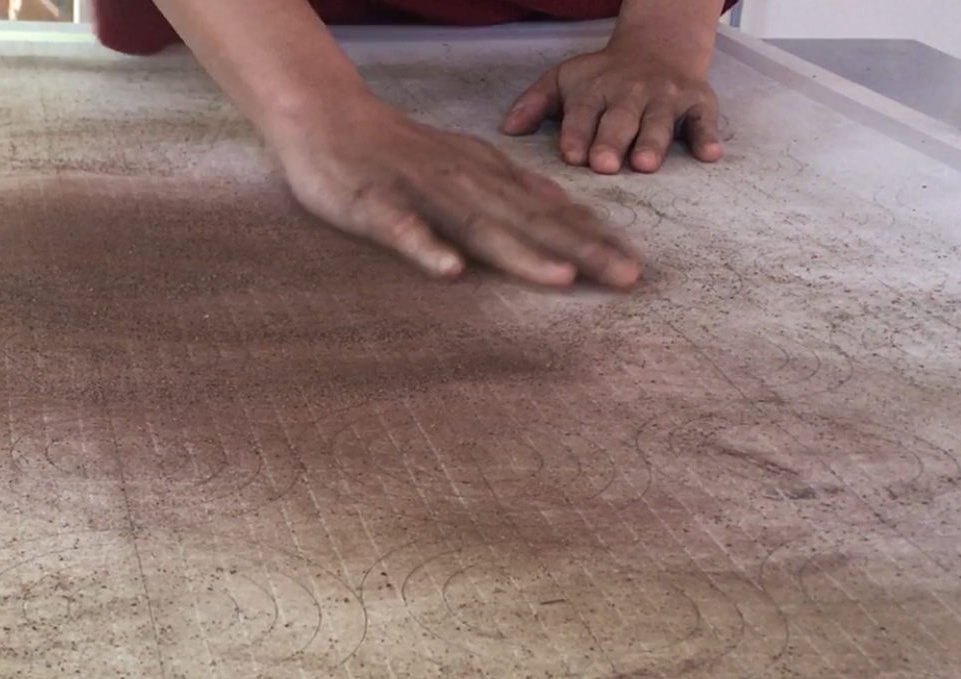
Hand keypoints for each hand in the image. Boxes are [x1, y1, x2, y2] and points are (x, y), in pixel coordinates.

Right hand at [269, 100, 640, 287]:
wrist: (327, 117)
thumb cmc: (397, 150)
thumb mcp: (464, 161)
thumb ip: (509, 186)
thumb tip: (561, 207)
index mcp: (486, 177)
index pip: (548, 211)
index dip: (592, 238)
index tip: (633, 268)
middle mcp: (464, 183)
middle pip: (529, 221)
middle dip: (580, 250)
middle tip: (627, 277)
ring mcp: (421, 194)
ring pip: (477, 226)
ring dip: (520, 252)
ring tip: (562, 279)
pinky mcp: (375, 205)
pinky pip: (403, 230)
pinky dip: (427, 248)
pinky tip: (450, 272)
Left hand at [501, 44, 722, 173]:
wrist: (660, 46)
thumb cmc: (604, 76)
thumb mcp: (565, 80)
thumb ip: (536, 103)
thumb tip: (507, 129)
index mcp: (595, 91)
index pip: (582, 113)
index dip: (577, 134)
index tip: (571, 156)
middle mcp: (630, 93)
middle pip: (619, 120)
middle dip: (611, 142)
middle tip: (603, 165)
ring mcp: (665, 97)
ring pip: (658, 122)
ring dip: (653, 142)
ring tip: (645, 164)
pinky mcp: (698, 102)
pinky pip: (703, 120)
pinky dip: (707, 136)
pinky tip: (708, 155)